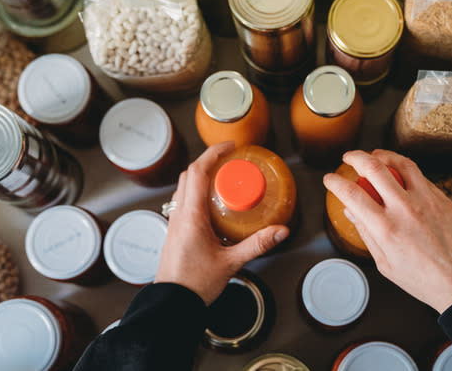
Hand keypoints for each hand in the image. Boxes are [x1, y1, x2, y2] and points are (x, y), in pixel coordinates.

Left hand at [155, 142, 289, 304]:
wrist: (172, 303)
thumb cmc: (194, 284)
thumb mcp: (231, 262)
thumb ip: (257, 244)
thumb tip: (279, 231)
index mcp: (190, 216)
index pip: (198, 172)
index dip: (213, 154)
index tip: (230, 148)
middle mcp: (179, 215)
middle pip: (189, 175)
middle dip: (208, 162)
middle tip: (229, 161)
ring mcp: (174, 222)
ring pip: (184, 188)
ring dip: (201, 177)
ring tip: (223, 179)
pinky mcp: (174, 231)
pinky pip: (184, 202)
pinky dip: (197, 194)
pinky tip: (214, 205)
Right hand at [323, 150, 451, 313]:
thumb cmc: (423, 279)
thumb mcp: (385, 263)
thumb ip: (366, 233)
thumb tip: (351, 211)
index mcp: (386, 229)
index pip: (352, 194)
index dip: (335, 182)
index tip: (330, 179)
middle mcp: (405, 209)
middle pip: (374, 168)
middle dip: (356, 157)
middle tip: (349, 157)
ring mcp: (427, 201)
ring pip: (402, 163)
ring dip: (383, 155)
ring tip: (375, 156)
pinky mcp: (443, 200)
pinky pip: (422, 177)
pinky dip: (406, 171)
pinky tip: (400, 175)